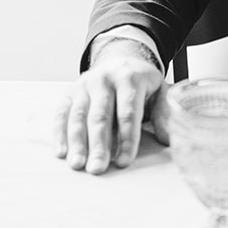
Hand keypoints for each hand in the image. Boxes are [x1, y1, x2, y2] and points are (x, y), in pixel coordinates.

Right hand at [54, 40, 169, 173]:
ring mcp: (85, 85)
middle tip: (97, 169)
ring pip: (79, 116)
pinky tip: (61, 152)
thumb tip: (167, 138)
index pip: (128, 112)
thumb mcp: (160, 90)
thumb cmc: (141, 82)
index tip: (124, 161)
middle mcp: (104, 80)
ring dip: (77, 142)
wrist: (120, 58)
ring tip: (77, 165)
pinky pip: (61, 113)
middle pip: (100, 116)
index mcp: (130, 79)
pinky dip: (60, 133)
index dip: (126, 138)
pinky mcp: (70, 93)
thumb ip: (165, 112)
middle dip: (98, 145)